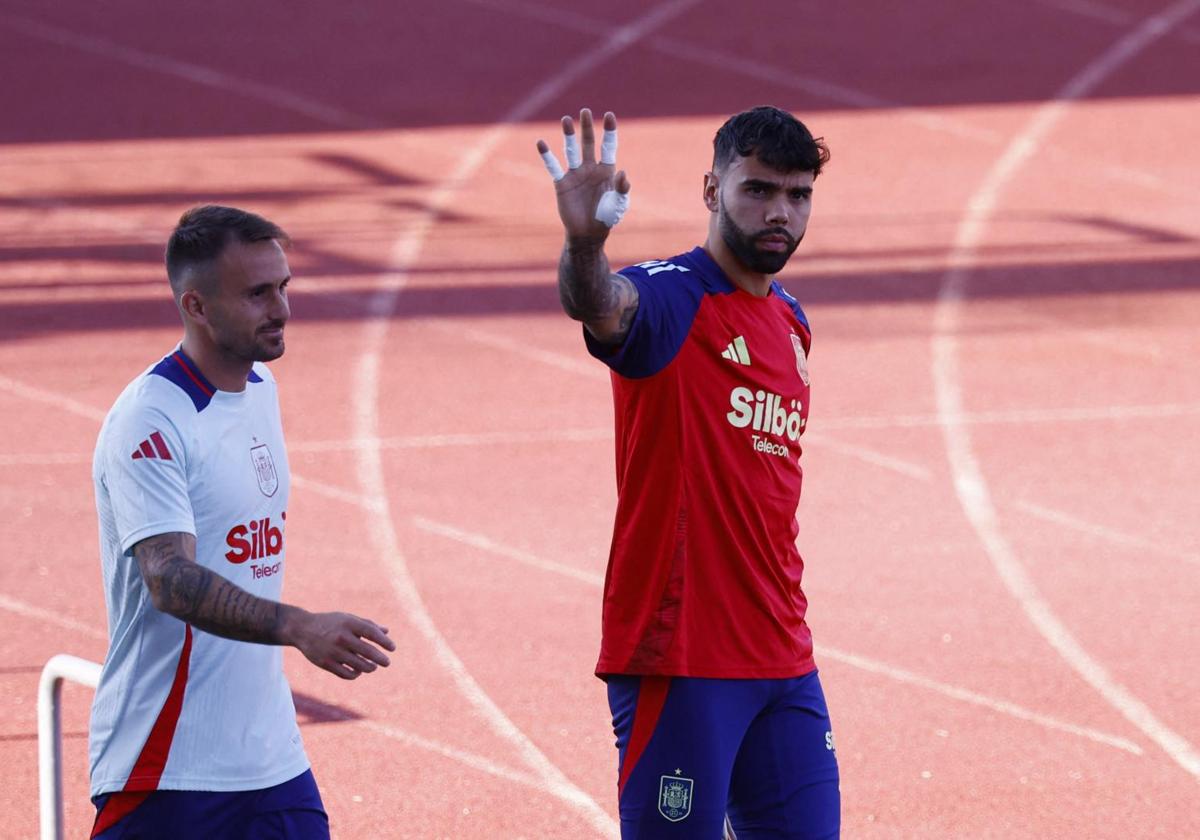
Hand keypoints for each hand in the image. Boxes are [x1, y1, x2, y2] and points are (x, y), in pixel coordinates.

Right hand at [286, 610, 394, 679]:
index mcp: (348, 623)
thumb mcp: (348, 619)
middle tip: (387, 662)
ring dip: (369, 667)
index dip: (384, 642)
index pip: (372, 633)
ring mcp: (333, 651)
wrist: (302, 629)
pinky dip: (355, 674)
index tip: (392, 648)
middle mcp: (341, 637)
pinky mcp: (326, 663)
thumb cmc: (330, 623)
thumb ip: (367, 625)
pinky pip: (346, 674)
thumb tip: (387, 632)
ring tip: (373, 666)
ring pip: (359, 665)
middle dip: (381, 659)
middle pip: (367, 651)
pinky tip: (359, 671)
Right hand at [536, 108, 630, 240]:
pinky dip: (547, 155)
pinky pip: (553, 166)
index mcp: (606, 170)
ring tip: (566, 119)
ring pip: (571, 150)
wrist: (588, 233)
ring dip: (569, 135)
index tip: (609, 116)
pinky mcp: (562, 183)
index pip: (608, 146)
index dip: (609, 131)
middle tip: (585, 111)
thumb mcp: (619, 204)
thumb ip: (622, 189)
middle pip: (588, 142)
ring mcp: (575, 174)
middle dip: (587, 127)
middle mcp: (590, 168)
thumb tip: (622, 173)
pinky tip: (541, 142)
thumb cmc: (607, 218)